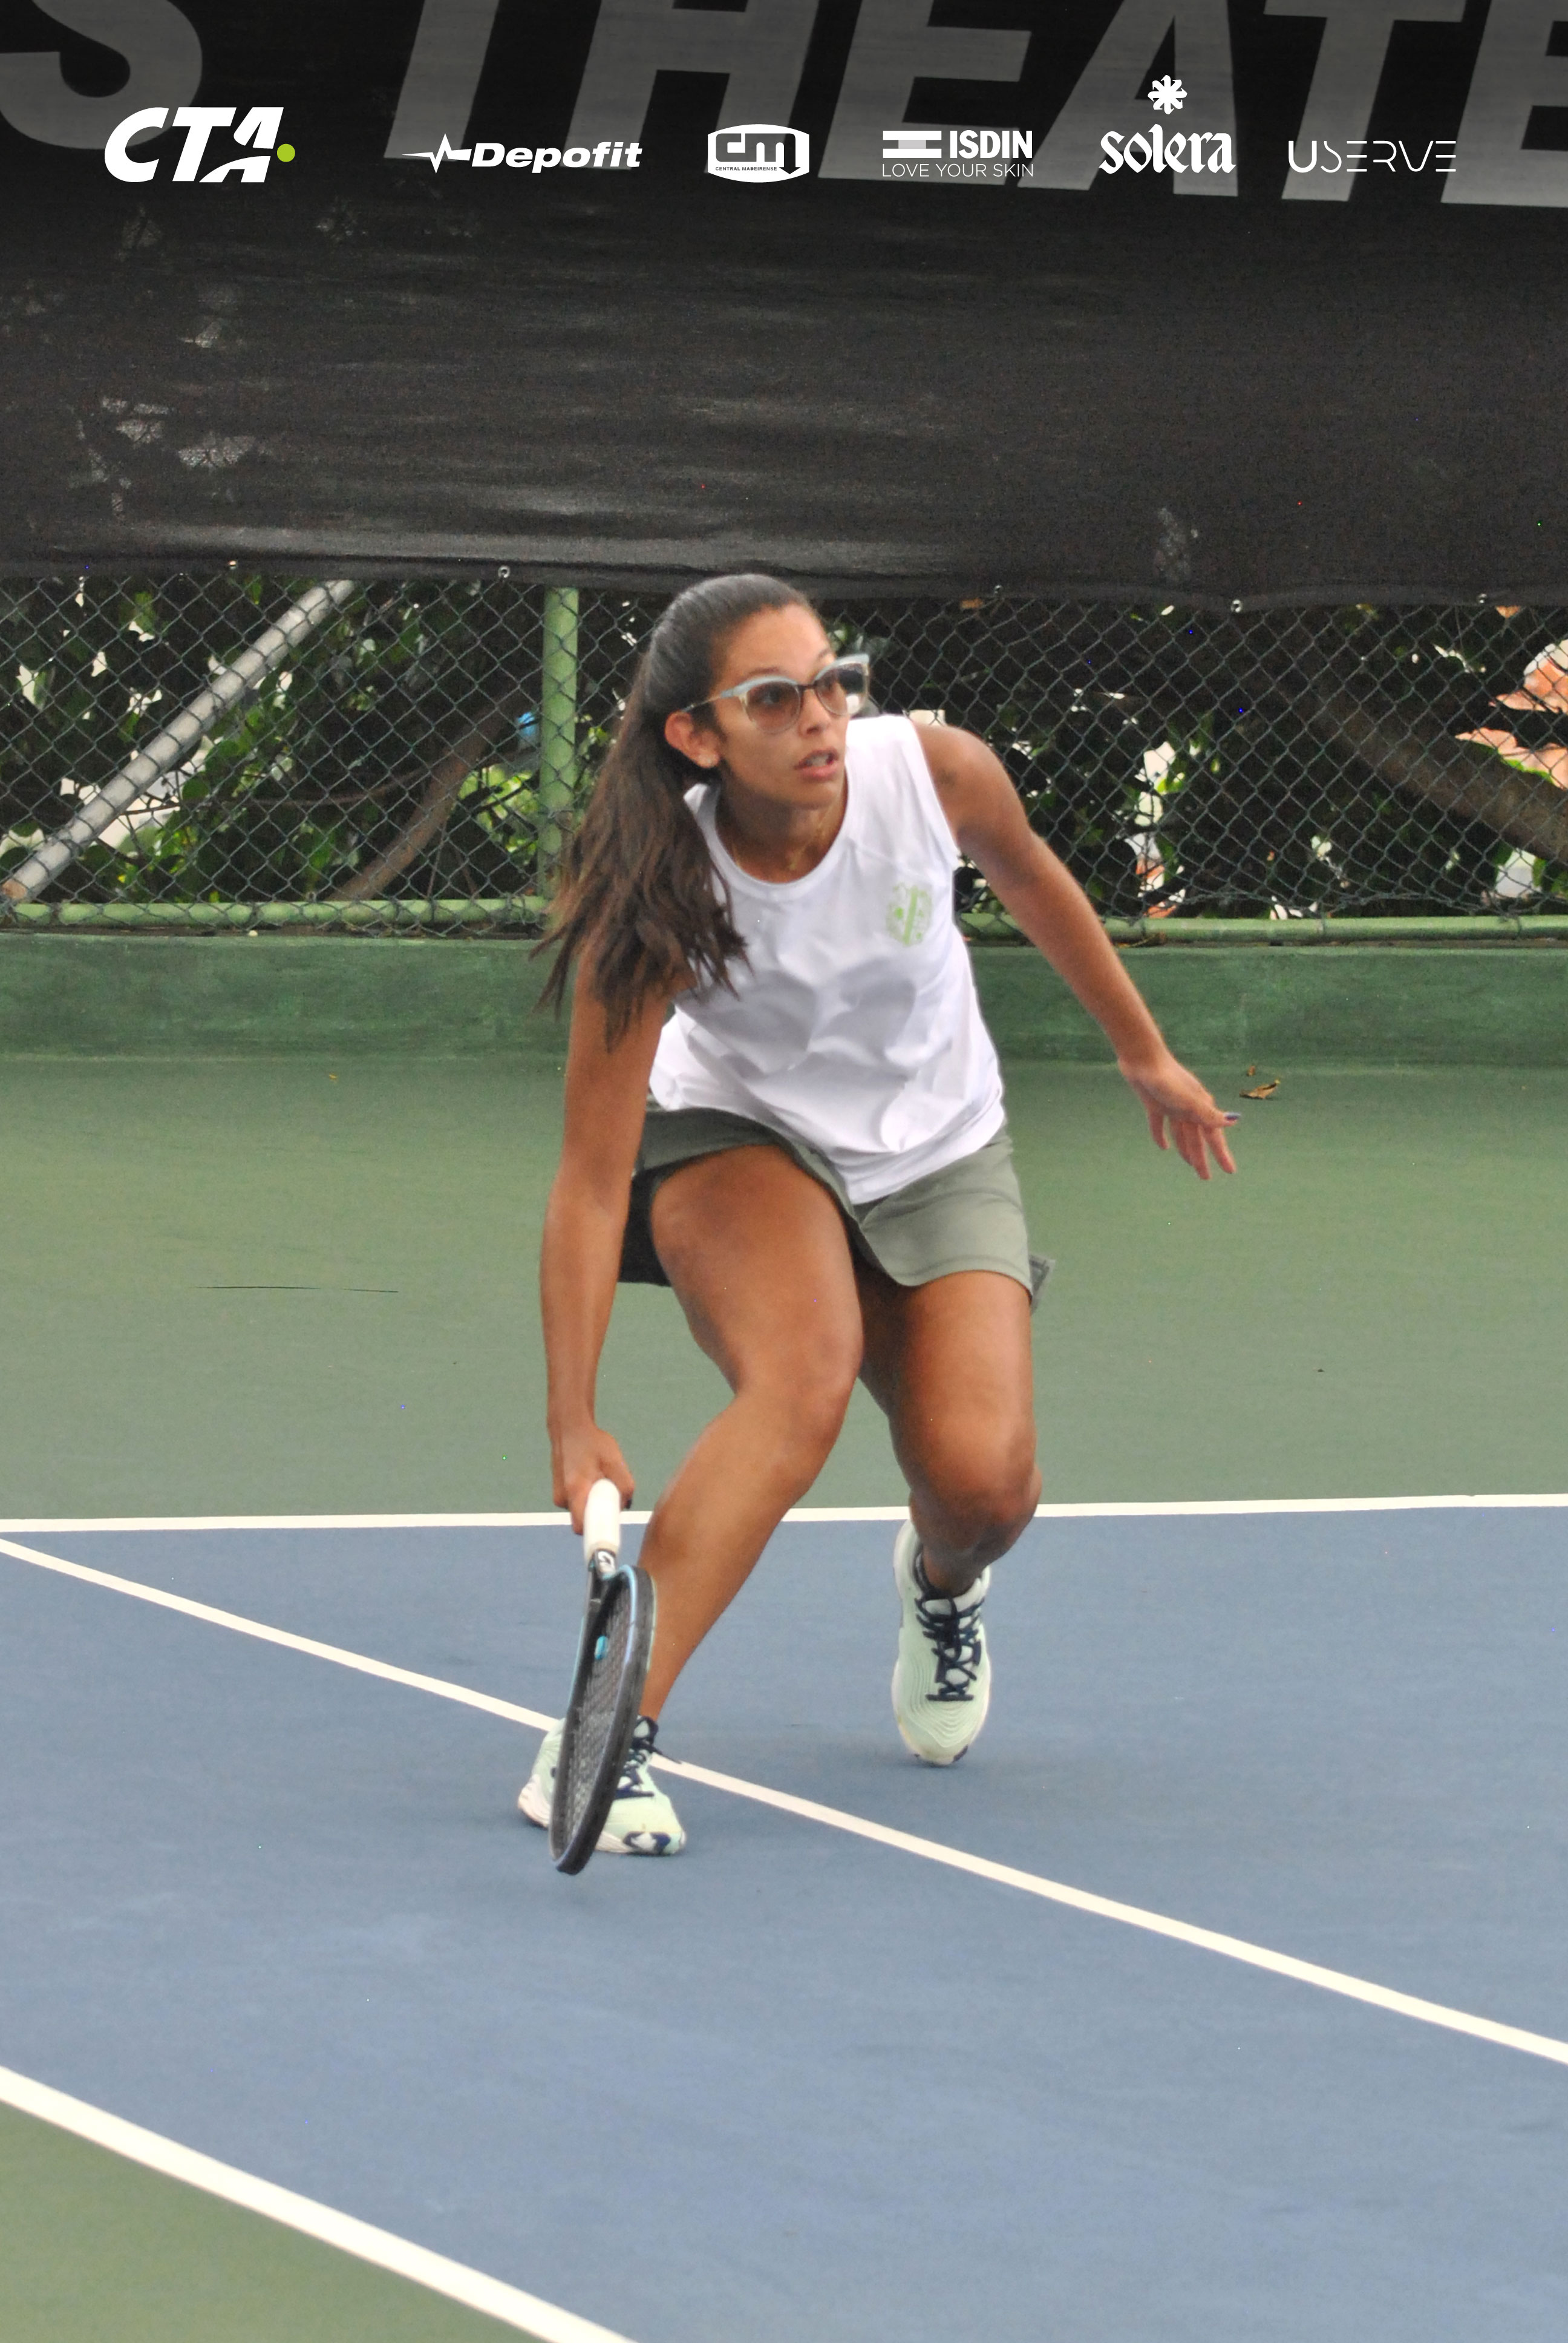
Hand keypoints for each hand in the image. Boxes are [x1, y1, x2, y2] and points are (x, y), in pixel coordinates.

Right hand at [550, 1425, 635, 1530]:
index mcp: (575, 1491)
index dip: (597, 1531)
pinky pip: (579, 1502)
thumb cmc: (593, 1442)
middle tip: (610, 1492)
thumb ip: (624, 1485)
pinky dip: (588, 1496)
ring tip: (600, 1478)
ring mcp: (559, 1496)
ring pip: (583, 1510)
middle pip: (586, 1520)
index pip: (583, 1527)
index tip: (610, 1526)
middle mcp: (563, 1498)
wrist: (569, 1428)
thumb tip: (625, 1504)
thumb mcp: (615, 1461)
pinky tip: (591, 1477)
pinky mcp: (560, 1493)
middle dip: (601, 1512)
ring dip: (595, 1501)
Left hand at [1118, 1050, 1238, 1180]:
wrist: (1142, 1059)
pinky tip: (1163, 1148)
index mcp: (1200, 1108)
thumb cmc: (1167, 1080)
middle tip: (1205, 1177)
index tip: (1230, 1171)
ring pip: (1181, 1134)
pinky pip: (1159, 1125)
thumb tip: (1234, 1121)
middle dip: (1202, 1158)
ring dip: (1185, 1149)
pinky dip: (1161, 1137)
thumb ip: (1209, 1113)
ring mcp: (1172, 1106)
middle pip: (1197, 1139)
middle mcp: (1189, 1108)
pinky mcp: (1154, 1104)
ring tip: (1189, 1165)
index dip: (1221, 1154)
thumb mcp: (1189, 1100)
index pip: (1214, 1137)